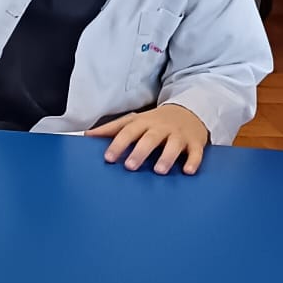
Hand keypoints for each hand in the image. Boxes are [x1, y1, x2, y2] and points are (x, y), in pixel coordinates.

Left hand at [88, 102, 208, 174]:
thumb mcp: (134, 120)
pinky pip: (196, 152)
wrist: (189, 111)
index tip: (108, 158)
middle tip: (130, 166)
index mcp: (144, 122)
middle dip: (140, 152)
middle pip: (150, 138)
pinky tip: (188, 171)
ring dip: (166, 157)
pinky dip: (193, 161)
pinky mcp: (195, 142)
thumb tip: (87, 135)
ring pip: (173, 144)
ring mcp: (179, 134)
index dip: (118, 144)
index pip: (128, 131)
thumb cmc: (155, 121)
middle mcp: (161, 127)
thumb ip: (112, 129)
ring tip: (159, 171)